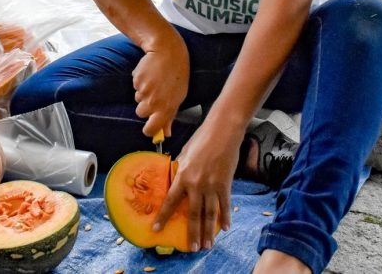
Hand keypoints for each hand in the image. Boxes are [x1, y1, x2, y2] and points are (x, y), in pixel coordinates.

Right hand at [133, 29, 188, 137]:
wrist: (168, 53)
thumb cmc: (176, 76)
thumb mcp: (178, 98)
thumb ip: (170, 117)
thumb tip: (166, 133)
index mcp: (166, 109)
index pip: (151, 129)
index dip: (149, 129)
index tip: (150, 127)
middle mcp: (154, 102)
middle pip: (140, 113)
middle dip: (145, 107)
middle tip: (155, 95)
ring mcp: (144, 91)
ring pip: (137, 99)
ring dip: (143, 93)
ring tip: (154, 82)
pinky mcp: (137, 80)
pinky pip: (135, 87)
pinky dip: (140, 82)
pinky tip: (149, 75)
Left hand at [153, 123, 240, 250]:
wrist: (222, 132)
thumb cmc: (201, 140)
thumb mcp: (185, 154)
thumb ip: (181, 169)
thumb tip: (179, 179)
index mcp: (182, 176)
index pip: (170, 201)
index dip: (163, 216)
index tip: (156, 229)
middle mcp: (196, 184)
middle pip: (194, 214)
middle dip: (193, 233)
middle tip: (192, 248)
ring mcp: (212, 186)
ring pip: (210, 214)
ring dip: (209, 232)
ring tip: (208, 245)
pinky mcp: (226, 184)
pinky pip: (225, 205)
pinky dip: (226, 217)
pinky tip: (225, 228)